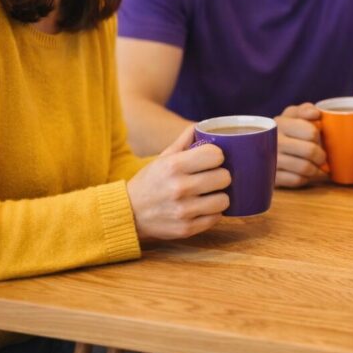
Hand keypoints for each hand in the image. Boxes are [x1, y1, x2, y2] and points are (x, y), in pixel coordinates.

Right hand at [126, 126, 230, 240]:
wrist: (128, 214)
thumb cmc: (150, 181)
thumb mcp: (163, 158)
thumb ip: (184, 141)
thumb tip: (202, 124)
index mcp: (174, 166)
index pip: (216, 155)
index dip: (218, 156)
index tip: (212, 160)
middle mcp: (179, 188)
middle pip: (224, 177)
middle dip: (221, 176)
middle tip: (213, 177)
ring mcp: (183, 211)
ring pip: (224, 200)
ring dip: (219, 196)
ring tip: (210, 194)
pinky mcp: (186, 229)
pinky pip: (216, 218)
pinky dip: (212, 213)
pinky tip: (203, 208)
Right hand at [274, 103, 327, 187]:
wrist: (261, 149)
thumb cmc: (285, 130)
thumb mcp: (292, 115)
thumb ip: (305, 110)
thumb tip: (315, 114)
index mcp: (280, 123)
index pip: (311, 132)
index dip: (319, 137)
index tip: (319, 139)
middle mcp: (273, 142)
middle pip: (310, 151)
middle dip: (321, 156)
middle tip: (322, 157)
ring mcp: (271, 161)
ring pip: (305, 167)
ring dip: (316, 169)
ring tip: (318, 167)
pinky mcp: (272, 177)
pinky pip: (297, 180)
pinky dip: (306, 178)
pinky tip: (307, 175)